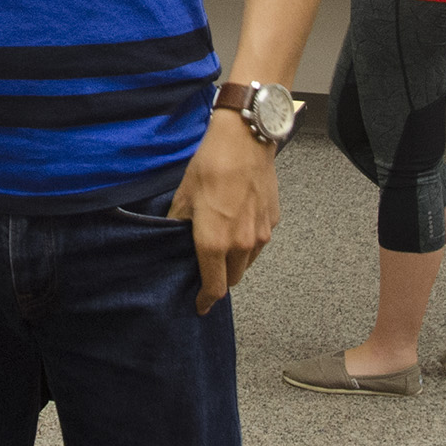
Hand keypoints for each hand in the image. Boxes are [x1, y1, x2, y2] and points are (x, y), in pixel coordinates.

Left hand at [171, 110, 279, 313]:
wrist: (245, 141)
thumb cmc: (211, 166)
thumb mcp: (183, 197)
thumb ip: (178, 225)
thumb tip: (173, 238)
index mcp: (215, 243)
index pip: (214, 288)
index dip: (206, 300)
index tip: (200, 305)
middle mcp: (241, 245)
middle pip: (233, 279)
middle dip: (219, 279)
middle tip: (205, 268)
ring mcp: (260, 234)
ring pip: (247, 263)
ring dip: (234, 261)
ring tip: (221, 242)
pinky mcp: (272, 221)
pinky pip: (258, 242)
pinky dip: (247, 242)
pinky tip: (236, 221)